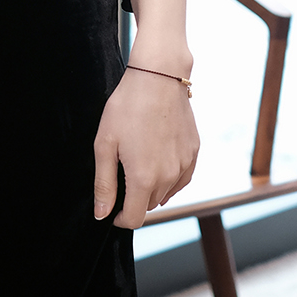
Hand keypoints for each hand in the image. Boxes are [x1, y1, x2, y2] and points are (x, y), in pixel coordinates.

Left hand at [93, 65, 199, 229]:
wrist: (158, 77)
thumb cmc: (127, 107)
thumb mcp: (105, 144)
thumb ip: (104, 183)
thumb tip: (102, 213)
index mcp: (144, 178)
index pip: (135, 219)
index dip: (120, 219)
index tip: (112, 209)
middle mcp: (169, 177)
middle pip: (149, 205)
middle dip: (134, 198)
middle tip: (121, 171)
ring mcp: (184, 165)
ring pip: (166, 192)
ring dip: (152, 187)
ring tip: (138, 159)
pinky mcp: (194, 153)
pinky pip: (181, 178)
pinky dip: (169, 176)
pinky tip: (157, 157)